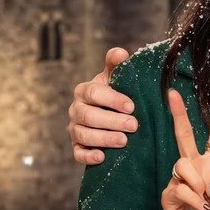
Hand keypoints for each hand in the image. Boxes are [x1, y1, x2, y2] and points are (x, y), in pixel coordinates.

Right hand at [70, 46, 136, 165]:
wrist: (108, 116)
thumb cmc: (114, 94)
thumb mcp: (115, 78)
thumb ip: (116, 65)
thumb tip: (120, 52)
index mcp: (84, 90)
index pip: (94, 93)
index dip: (112, 99)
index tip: (131, 106)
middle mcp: (76, 109)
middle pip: (89, 116)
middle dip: (112, 121)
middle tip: (134, 125)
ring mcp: (75, 129)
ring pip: (84, 135)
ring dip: (104, 138)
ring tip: (124, 141)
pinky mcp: (77, 147)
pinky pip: (78, 153)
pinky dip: (88, 156)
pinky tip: (102, 157)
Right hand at [162, 87, 209, 209]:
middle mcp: (194, 168)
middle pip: (184, 135)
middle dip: (179, 114)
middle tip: (173, 94)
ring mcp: (179, 179)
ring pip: (183, 164)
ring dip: (198, 181)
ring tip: (206, 199)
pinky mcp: (169, 193)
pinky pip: (180, 187)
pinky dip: (194, 198)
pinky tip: (201, 207)